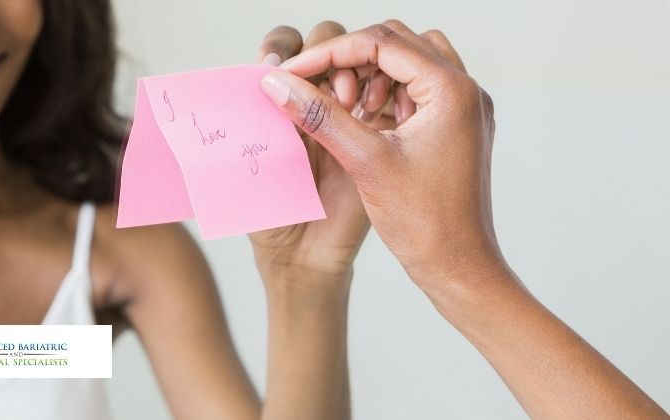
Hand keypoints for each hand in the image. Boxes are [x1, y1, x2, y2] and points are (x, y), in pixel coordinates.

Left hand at [249, 22, 371, 284]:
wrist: (304, 256)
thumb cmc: (271, 212)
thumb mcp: (254, 162)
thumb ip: (257, 119)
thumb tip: (264, 72)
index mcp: (278, 102)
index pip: (281, 49)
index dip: (283, 47)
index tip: (279, 72)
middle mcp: (312, 102)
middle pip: (323, 47)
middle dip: (325, 55)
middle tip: (327, 91)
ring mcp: (345, 117)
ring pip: (357, 64)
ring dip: (354, 71)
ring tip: (350, 103)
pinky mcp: (373, 137)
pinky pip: (384, 99)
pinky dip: (381, 94)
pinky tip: (372, 114)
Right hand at [259, 20, 503, 291]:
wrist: (459, 267)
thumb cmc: (424, 223)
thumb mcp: (364, 162)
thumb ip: (320, 115)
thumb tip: (279, 83)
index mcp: (451, 90)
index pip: (380, 43)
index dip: (329, 53)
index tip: (294, 73)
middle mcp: (465, 90)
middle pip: (397, 43)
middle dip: (351, 60)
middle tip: (320, 89)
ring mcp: (464, 108)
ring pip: (409, 61)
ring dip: (372, 75)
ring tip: (349, 107)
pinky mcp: (457, 126)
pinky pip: (418, 88)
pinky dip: (388, 94)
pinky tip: (367, 120)